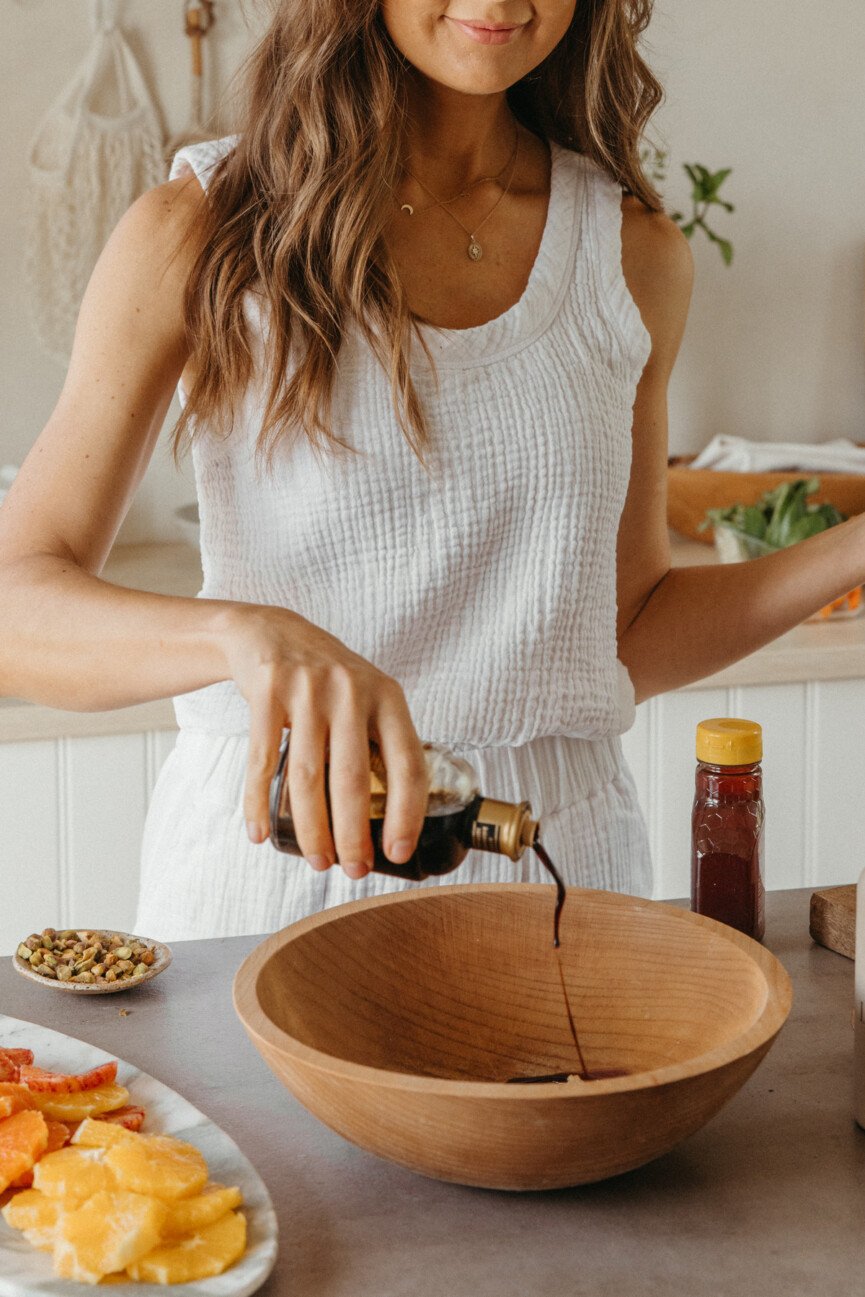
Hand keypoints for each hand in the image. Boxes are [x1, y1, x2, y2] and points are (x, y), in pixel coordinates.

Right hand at [221, 605, 427, 878]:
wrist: (272, 633)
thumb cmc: (328, 680)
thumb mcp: (368, 697)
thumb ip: (382, 742)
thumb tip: (398, 816)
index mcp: (387, 697)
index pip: (408, 764)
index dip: (406, 813)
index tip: (398, 852)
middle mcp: (351, 691)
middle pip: (352, 779)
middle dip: (353, 835)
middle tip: (353, 870)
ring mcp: (307, 690)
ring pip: (307, 777)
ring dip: (311, 828)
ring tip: (317, 860)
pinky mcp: (267, 692)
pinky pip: (262, 761)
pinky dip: (259, 803)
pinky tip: (261, 834)